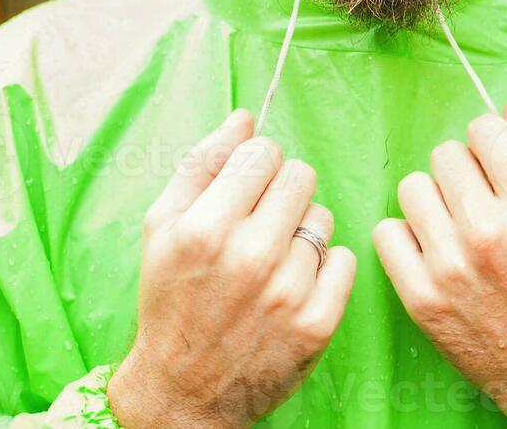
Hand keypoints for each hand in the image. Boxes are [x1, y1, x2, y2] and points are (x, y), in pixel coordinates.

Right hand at [108, 109, 356, 428]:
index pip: (264, 153)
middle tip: (261, 224)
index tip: (245, 191)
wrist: (183, 390)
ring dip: (301, 231)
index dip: (256, 167)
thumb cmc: (171, 300)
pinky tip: (296, 283)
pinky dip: (325, 266)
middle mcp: (250, 258)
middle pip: (301, 177)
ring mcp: (288, 292)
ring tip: (272, 260)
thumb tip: (245, 117)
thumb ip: (203, 165)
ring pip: (323, 218)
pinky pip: (344, 259)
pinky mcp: (317, 323)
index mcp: (206, 228)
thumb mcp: (162, 226)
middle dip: (282, 192)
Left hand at [372, 95, 506, 428]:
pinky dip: (408, 236)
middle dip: (464, 168)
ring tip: (456, 223)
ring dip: (434, 199)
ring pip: (413, 187)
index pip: (485, 130)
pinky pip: (387, 232)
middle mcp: (489, 231)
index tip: (497, 163)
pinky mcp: (421, 297)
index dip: (491, 141)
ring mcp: (449, 266)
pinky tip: (435, 249)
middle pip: (445, 154)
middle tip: (481, 198)